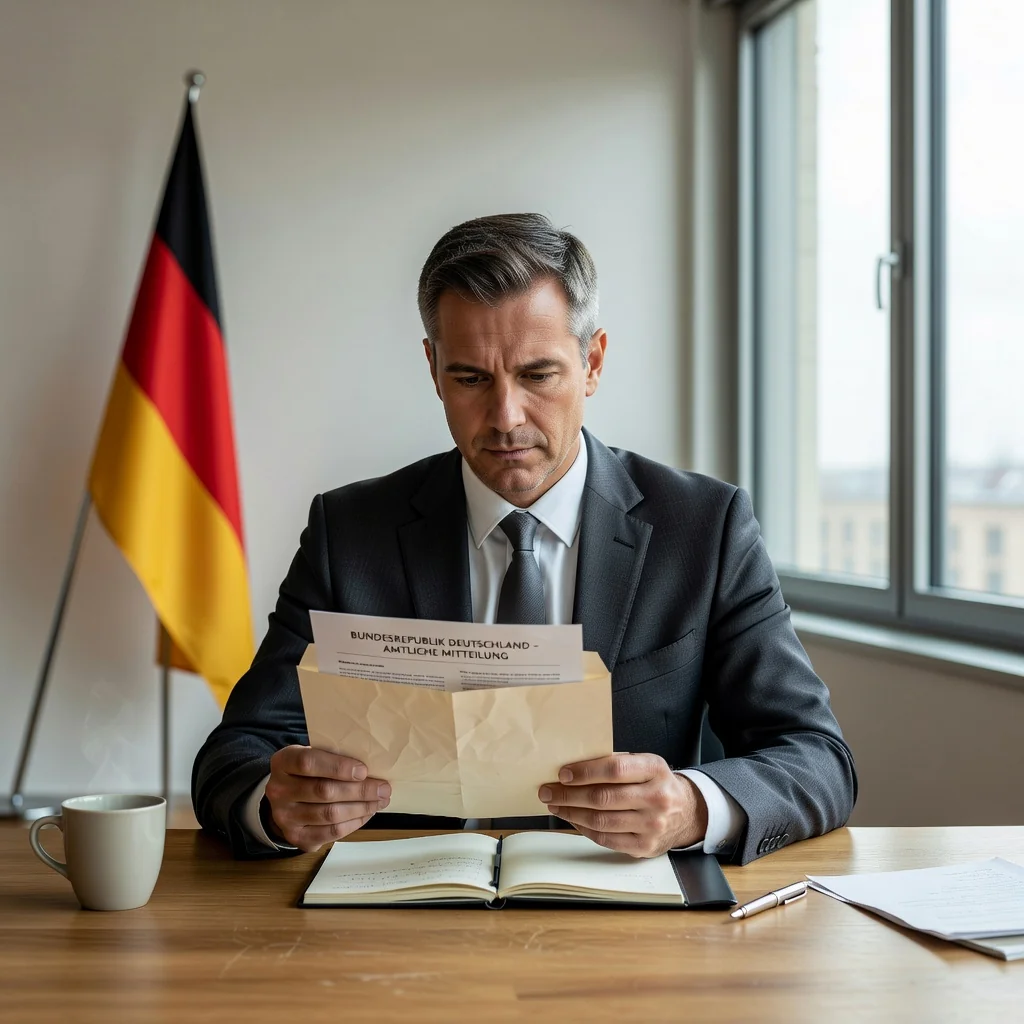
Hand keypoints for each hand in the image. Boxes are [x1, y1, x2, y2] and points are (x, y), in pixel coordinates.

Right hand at [264, 746, 390, 851]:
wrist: (286, 798)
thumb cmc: (310, 771)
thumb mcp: (315, 755)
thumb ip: (334, 757)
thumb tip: (371, 767)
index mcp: (283, 762)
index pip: (308, 762)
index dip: (338, 767)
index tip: (364, 770)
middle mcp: (278, 790)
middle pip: (324, 791)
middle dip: (360, 790)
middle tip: (383, 788)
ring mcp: (284, 817)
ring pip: (330, 814)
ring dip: (361, 808)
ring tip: (380, 801)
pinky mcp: (296, 837)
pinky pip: (331, 832)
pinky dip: (354, 823)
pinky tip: (367, 813)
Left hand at [538, 753, 707, 857]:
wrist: (688, 812)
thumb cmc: (657, 783)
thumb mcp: (645, 764)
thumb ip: (616, 763)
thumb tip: (574, 767)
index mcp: (655, 770)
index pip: (614, 769)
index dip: (585, 772)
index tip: (563, 774)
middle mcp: (656, 798)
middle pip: (603, 798)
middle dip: (569, 794)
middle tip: (548, 790)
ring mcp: (651, 826)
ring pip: (601, 820)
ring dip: (571, 812)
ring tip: (555, 804)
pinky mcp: (644, 847)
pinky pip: (606, 838)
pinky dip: (584, 828)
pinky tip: (572, 818)